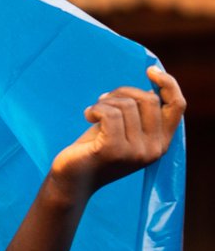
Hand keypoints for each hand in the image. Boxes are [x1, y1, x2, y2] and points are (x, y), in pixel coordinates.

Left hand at [49, 65, 184, 203]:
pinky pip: (110, 113)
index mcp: (161, 143)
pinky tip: (87, 116)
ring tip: (93, 112)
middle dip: (123, 92)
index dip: (168, 84)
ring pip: (127, 105)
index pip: (177, 106)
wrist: (72, 180)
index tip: (150, 70)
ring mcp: (135, 152)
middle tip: (103, 100)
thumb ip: (140, 113)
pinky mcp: (113, 150)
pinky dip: (96, 108)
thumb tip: (151, 83)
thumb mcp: (124, 129)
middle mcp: (154, 149)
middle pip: (148, 100)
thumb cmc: (95, 149)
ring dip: (105, 102)